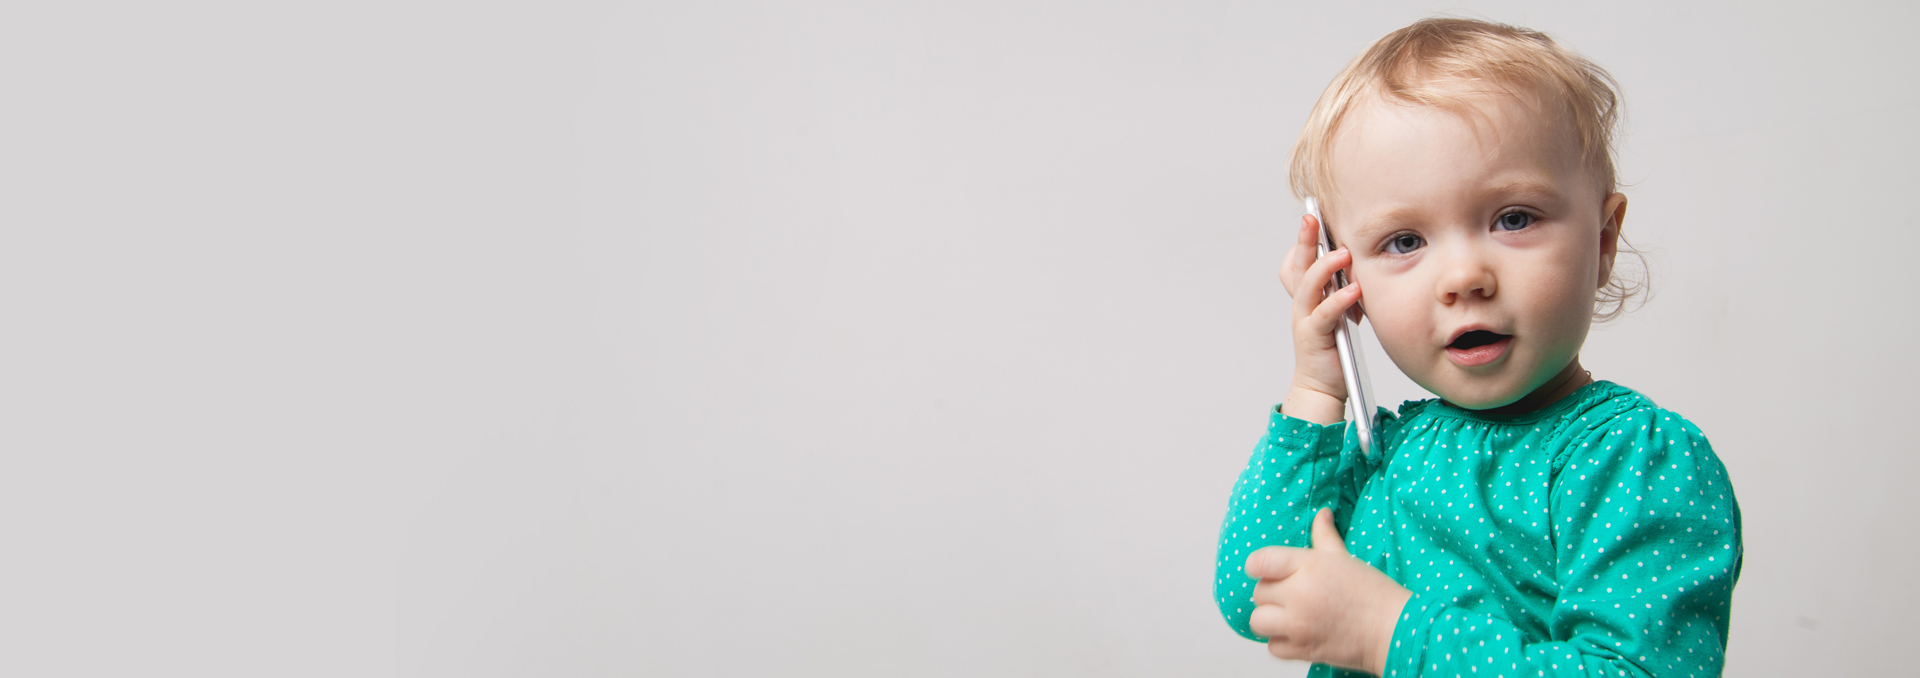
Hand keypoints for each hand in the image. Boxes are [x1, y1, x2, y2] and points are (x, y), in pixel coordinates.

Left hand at [1246, 508, 1410, 674]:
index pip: (1259, 562)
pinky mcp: (1302, 650)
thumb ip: (1324, 535)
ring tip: (1287, 615)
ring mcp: (1298, 625)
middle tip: (1290, 594)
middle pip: (1259, 592)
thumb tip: (1321, 514)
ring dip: (1270, 619)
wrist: (1393, 629)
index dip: (1258, 566)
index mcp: (1308, 567)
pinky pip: (1272, 647)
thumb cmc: (1372, 593)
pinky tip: (1296, 633)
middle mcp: (1299, 595)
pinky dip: (1280, 642)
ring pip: (1258, 621)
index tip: (1265, 570)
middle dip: (1271, 593)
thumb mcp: (1344, 558)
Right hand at [1279, 215, 1361, 424]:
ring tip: (1342, 253)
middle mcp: (1302, 304)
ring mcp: (1305, 319)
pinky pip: (1325, 314)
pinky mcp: (1314, 337)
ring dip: (1324, 266)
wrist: (1322, 386)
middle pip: (1298, 265)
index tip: (1313, 216)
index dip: (1304, 240)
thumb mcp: (1341, 312)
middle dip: (1306, 240)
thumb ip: (1345, 290)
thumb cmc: (1334, 349)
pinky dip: (1338, 300)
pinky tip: (1353, 290)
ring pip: (1308, 285)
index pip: (1299, 260)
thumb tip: (1363, 268)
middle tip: (1312, 218)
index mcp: (1308, 296)